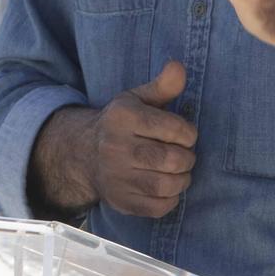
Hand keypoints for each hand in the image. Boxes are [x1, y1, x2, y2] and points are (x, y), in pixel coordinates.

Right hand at [87, 61, 198, 217]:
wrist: (85, 154)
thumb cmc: (123, 124)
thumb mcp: (138, 99)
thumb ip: (163, 85)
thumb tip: (179, 67)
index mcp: (123, 117)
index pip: (174, 129)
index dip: (189, 134)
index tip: (185, 135)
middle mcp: (115, 147)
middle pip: (170, 159)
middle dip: (187, 158)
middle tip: (184, 155)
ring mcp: (116, 177)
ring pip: (165, 185)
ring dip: (182, 179)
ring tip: (179, 171)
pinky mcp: (120, 201)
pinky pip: (157, 207)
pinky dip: (171, 199)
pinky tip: (168, 187)